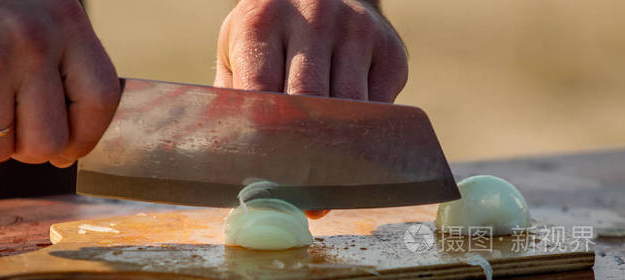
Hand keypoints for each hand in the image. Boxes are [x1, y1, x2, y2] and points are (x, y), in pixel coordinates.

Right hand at [0, 0, 119, 166]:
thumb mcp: (38, 15)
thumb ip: (62, 65)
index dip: (86, 136)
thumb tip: (65, 150)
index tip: (68, 149)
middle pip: (48, 142)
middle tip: (7, 125)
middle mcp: (34, 42)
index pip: (101, 99)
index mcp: (67, 22)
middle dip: (26, 148)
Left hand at [216, 0, 407, 218]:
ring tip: (324, 182)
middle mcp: (313, 17)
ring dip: (338, 150)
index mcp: (261, 20)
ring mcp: (357, 29)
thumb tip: (238, 170)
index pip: (262, 92)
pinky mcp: (390, 48)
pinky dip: (365, 132)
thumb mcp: (238, 55)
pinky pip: (380, 107)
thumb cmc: (269, 38)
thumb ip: (234, 104)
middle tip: (297, 195)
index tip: (262, 181)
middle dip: (302, 155)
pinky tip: (350, 141)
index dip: (264, 142)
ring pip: (350, 109)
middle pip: (310, 103)